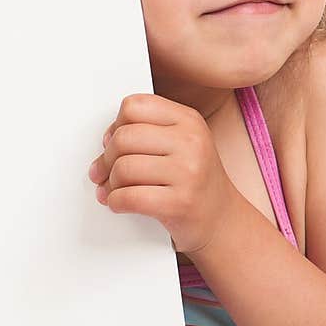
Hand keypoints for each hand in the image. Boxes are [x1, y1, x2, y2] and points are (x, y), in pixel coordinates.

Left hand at [86, 92, 241, 255]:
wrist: (221, 219)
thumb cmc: (194, 182)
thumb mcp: (181, 143)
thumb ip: (148, 132)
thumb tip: (107, 139)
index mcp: (189, 120)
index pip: (134, 106)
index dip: (115, 125)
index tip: (113, 142)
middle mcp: (191, 142)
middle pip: (123, 137)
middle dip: (106, 158)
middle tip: (104, 172)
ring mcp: (188, 172)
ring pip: (123, 168)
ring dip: (110, 184)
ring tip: (114, 189)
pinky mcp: (180, 203)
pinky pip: (129, 197)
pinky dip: (115, 202)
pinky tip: (120, 203)